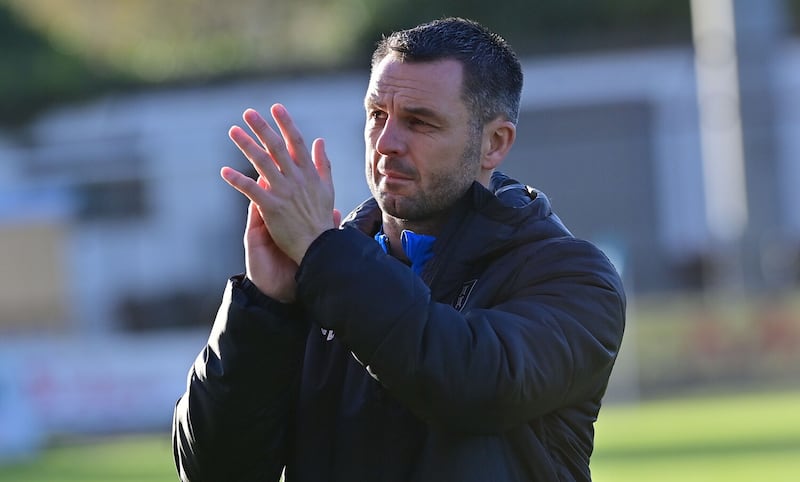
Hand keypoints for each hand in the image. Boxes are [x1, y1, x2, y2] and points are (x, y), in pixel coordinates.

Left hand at [221, 104, 337, 299]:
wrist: (320, 247)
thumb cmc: (322, 219)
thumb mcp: (328, 188)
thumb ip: (323, 163)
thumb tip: (319, 140)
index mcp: (309, 173)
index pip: (297, 142)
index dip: (286, 123)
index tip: (276, 107)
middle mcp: (296, 179)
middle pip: (277, 147)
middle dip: (262, 128)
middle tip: (248, 112)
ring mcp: (284, 192)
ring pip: (263, 163)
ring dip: (247, 145)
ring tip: (233, 131)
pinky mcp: (272, 208)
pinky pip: (252, 190)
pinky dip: (238, 180)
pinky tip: (224, 171)